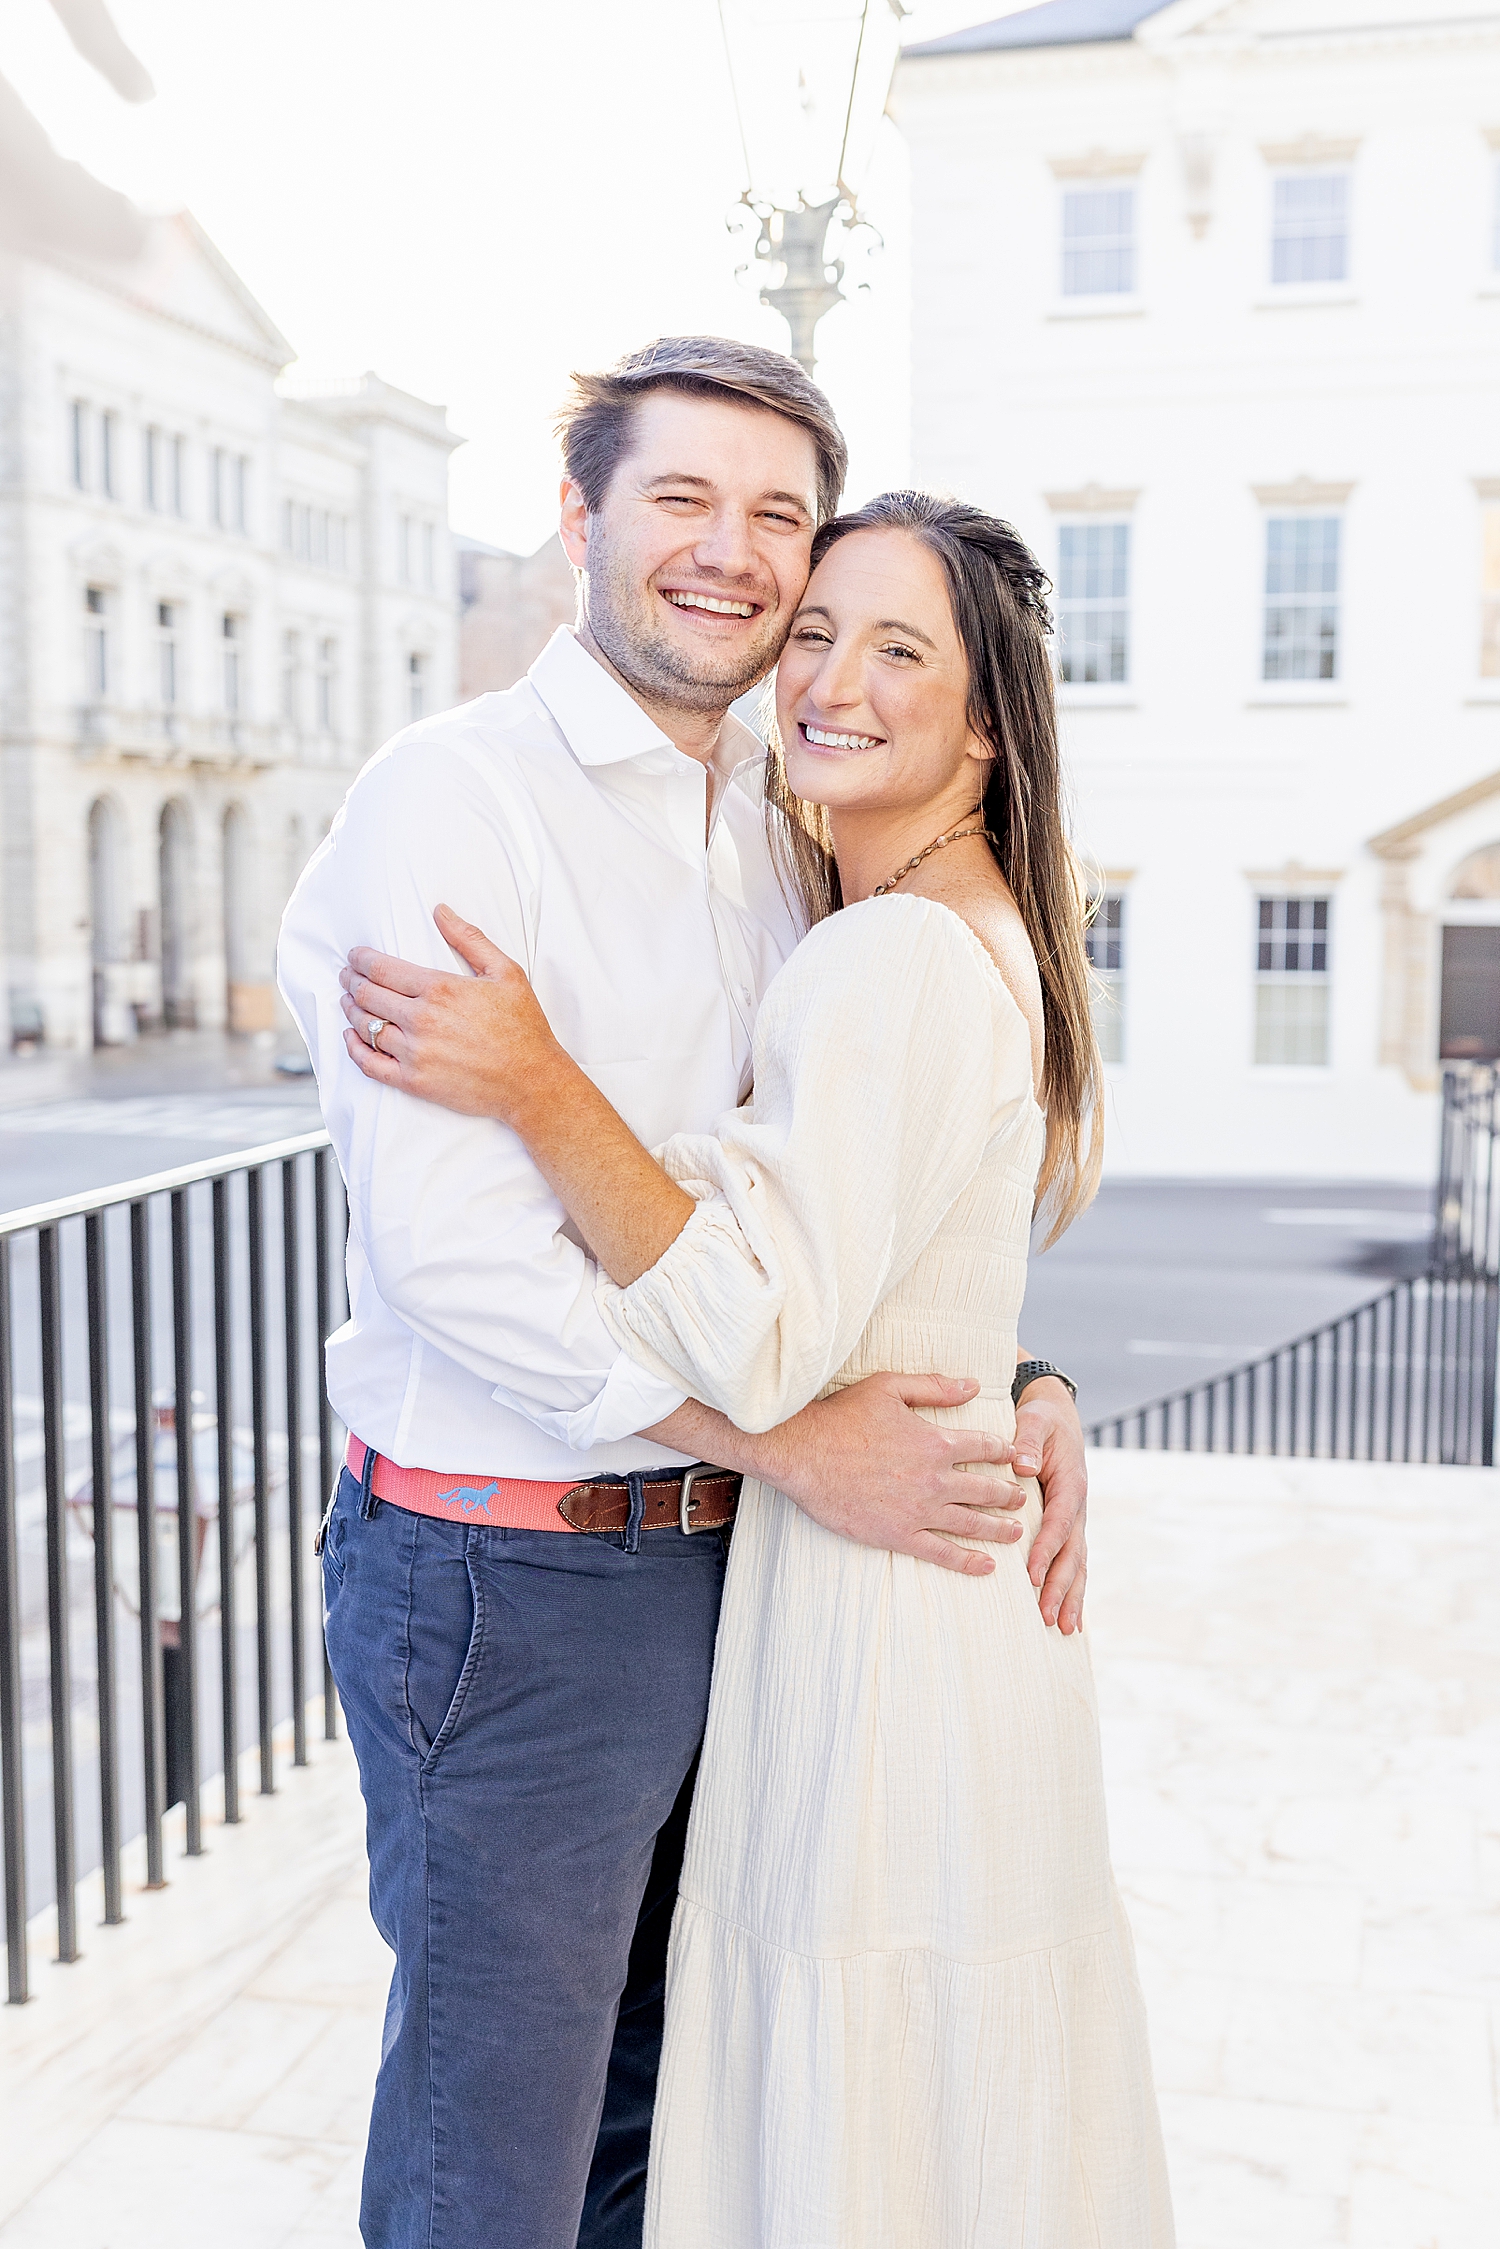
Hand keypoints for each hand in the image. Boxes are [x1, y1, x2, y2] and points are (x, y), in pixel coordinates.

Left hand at [340, 904, 555, 1119]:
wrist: (531, 1082)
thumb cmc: (523, 1027)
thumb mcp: (506, 972)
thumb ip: (470, 939)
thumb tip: (440, 911)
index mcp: (440, 989)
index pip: (382, 969)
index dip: (361, 960)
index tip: (354, 956)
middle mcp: (421, 1020)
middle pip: (368, 995)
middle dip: (351, 981)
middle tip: (346, 976)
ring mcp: (415, 1053)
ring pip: (365, 1027)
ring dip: (350, 1010)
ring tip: (347, 1002)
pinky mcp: (414, 1082)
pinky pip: (370, 1064)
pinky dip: (354, 1049)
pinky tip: (350, 1038)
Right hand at [752, 1373, 1026, 1579]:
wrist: (802, 1452)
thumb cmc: (841, 1415)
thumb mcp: (889, 1387)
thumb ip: (935, 1387)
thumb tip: (974, 1385)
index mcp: (936, 1442)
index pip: (985, 1447)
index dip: (1003, 1452)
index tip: (1012, 1457)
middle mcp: (935, 1479)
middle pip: (986, 1489)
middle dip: (1008, 1494)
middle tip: (1021, 1499)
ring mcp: (919, 1510)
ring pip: (971, 1523)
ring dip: (998, 1528)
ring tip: (1015, 1531)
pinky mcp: (898, 1535)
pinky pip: (942, 1552)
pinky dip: (968, 1561)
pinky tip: (986, 1565)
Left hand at [1011, 1376, 1086, 1632]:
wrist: (1058, 1417)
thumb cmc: (1042, 1420)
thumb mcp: (1035, 1420)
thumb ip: (1027, 1440)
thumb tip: (1019, 1465)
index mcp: (1069, 1485)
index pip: (1057, 1524)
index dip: (1046, 1551)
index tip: (1032, 1576)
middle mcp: (1076, 1508)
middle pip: (1072, 1555)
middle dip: (1061, 1588)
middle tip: (1048, 1618)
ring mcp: (1074, 1521)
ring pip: (1077, 1565)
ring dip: (1070, 1597)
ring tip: (1063, 1629)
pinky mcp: (1067, 1527)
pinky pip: (1072, 1562)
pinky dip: (1071, 1590)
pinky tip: (1067, 1616)